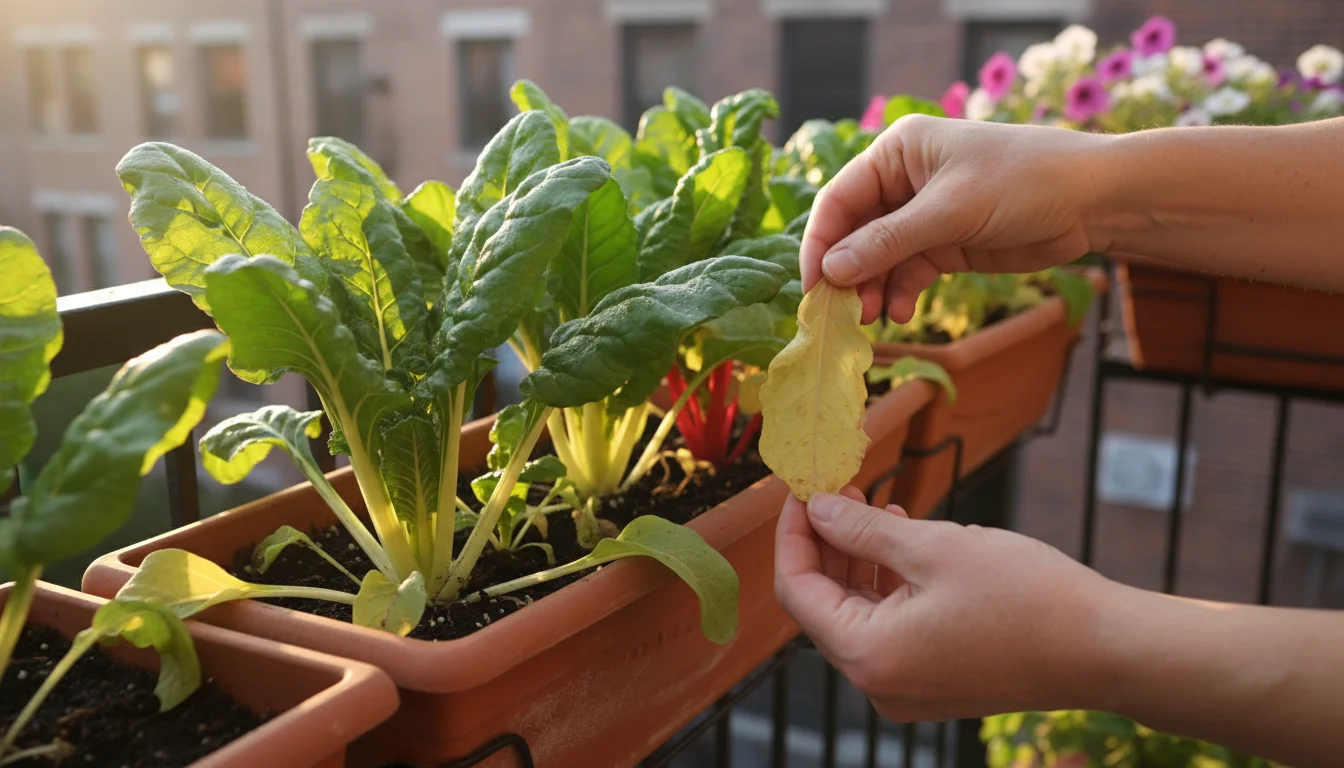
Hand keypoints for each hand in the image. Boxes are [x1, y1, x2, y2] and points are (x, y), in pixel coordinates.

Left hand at [774, 489, 1118, 721]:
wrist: (1105, 649)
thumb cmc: (1026, 598)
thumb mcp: (933, 547)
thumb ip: (863, 530)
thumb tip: (818, 509)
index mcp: (869, 657)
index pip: (798, 590)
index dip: (794, 534)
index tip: (801, 490)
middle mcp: (879, 684)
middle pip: (825, 604)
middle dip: (827, 543)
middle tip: (838, 489)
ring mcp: (907, 688)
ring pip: (859, 614)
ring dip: (859, 559)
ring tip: (874, 506)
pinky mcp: (935, 681)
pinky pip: (891, 628)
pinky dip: (889, 584)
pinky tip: (904, 539)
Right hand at [800, 115, 1111, 323]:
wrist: (1092, 200)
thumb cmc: (1023, 181)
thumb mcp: (950, 211)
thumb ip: (888, 242)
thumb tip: (831, 272)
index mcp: (896, 152)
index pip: (838, 200)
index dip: (820, 244)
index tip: (812, 287)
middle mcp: (902, 181)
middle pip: (854, 233)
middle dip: (847, 273)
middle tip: (841, 314)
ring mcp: (922, 214)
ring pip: (877, 258)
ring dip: (872, 289)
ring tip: (873, 319)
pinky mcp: (943, 244)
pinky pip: (906, 272)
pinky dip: (900, 293)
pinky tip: (902, 313)